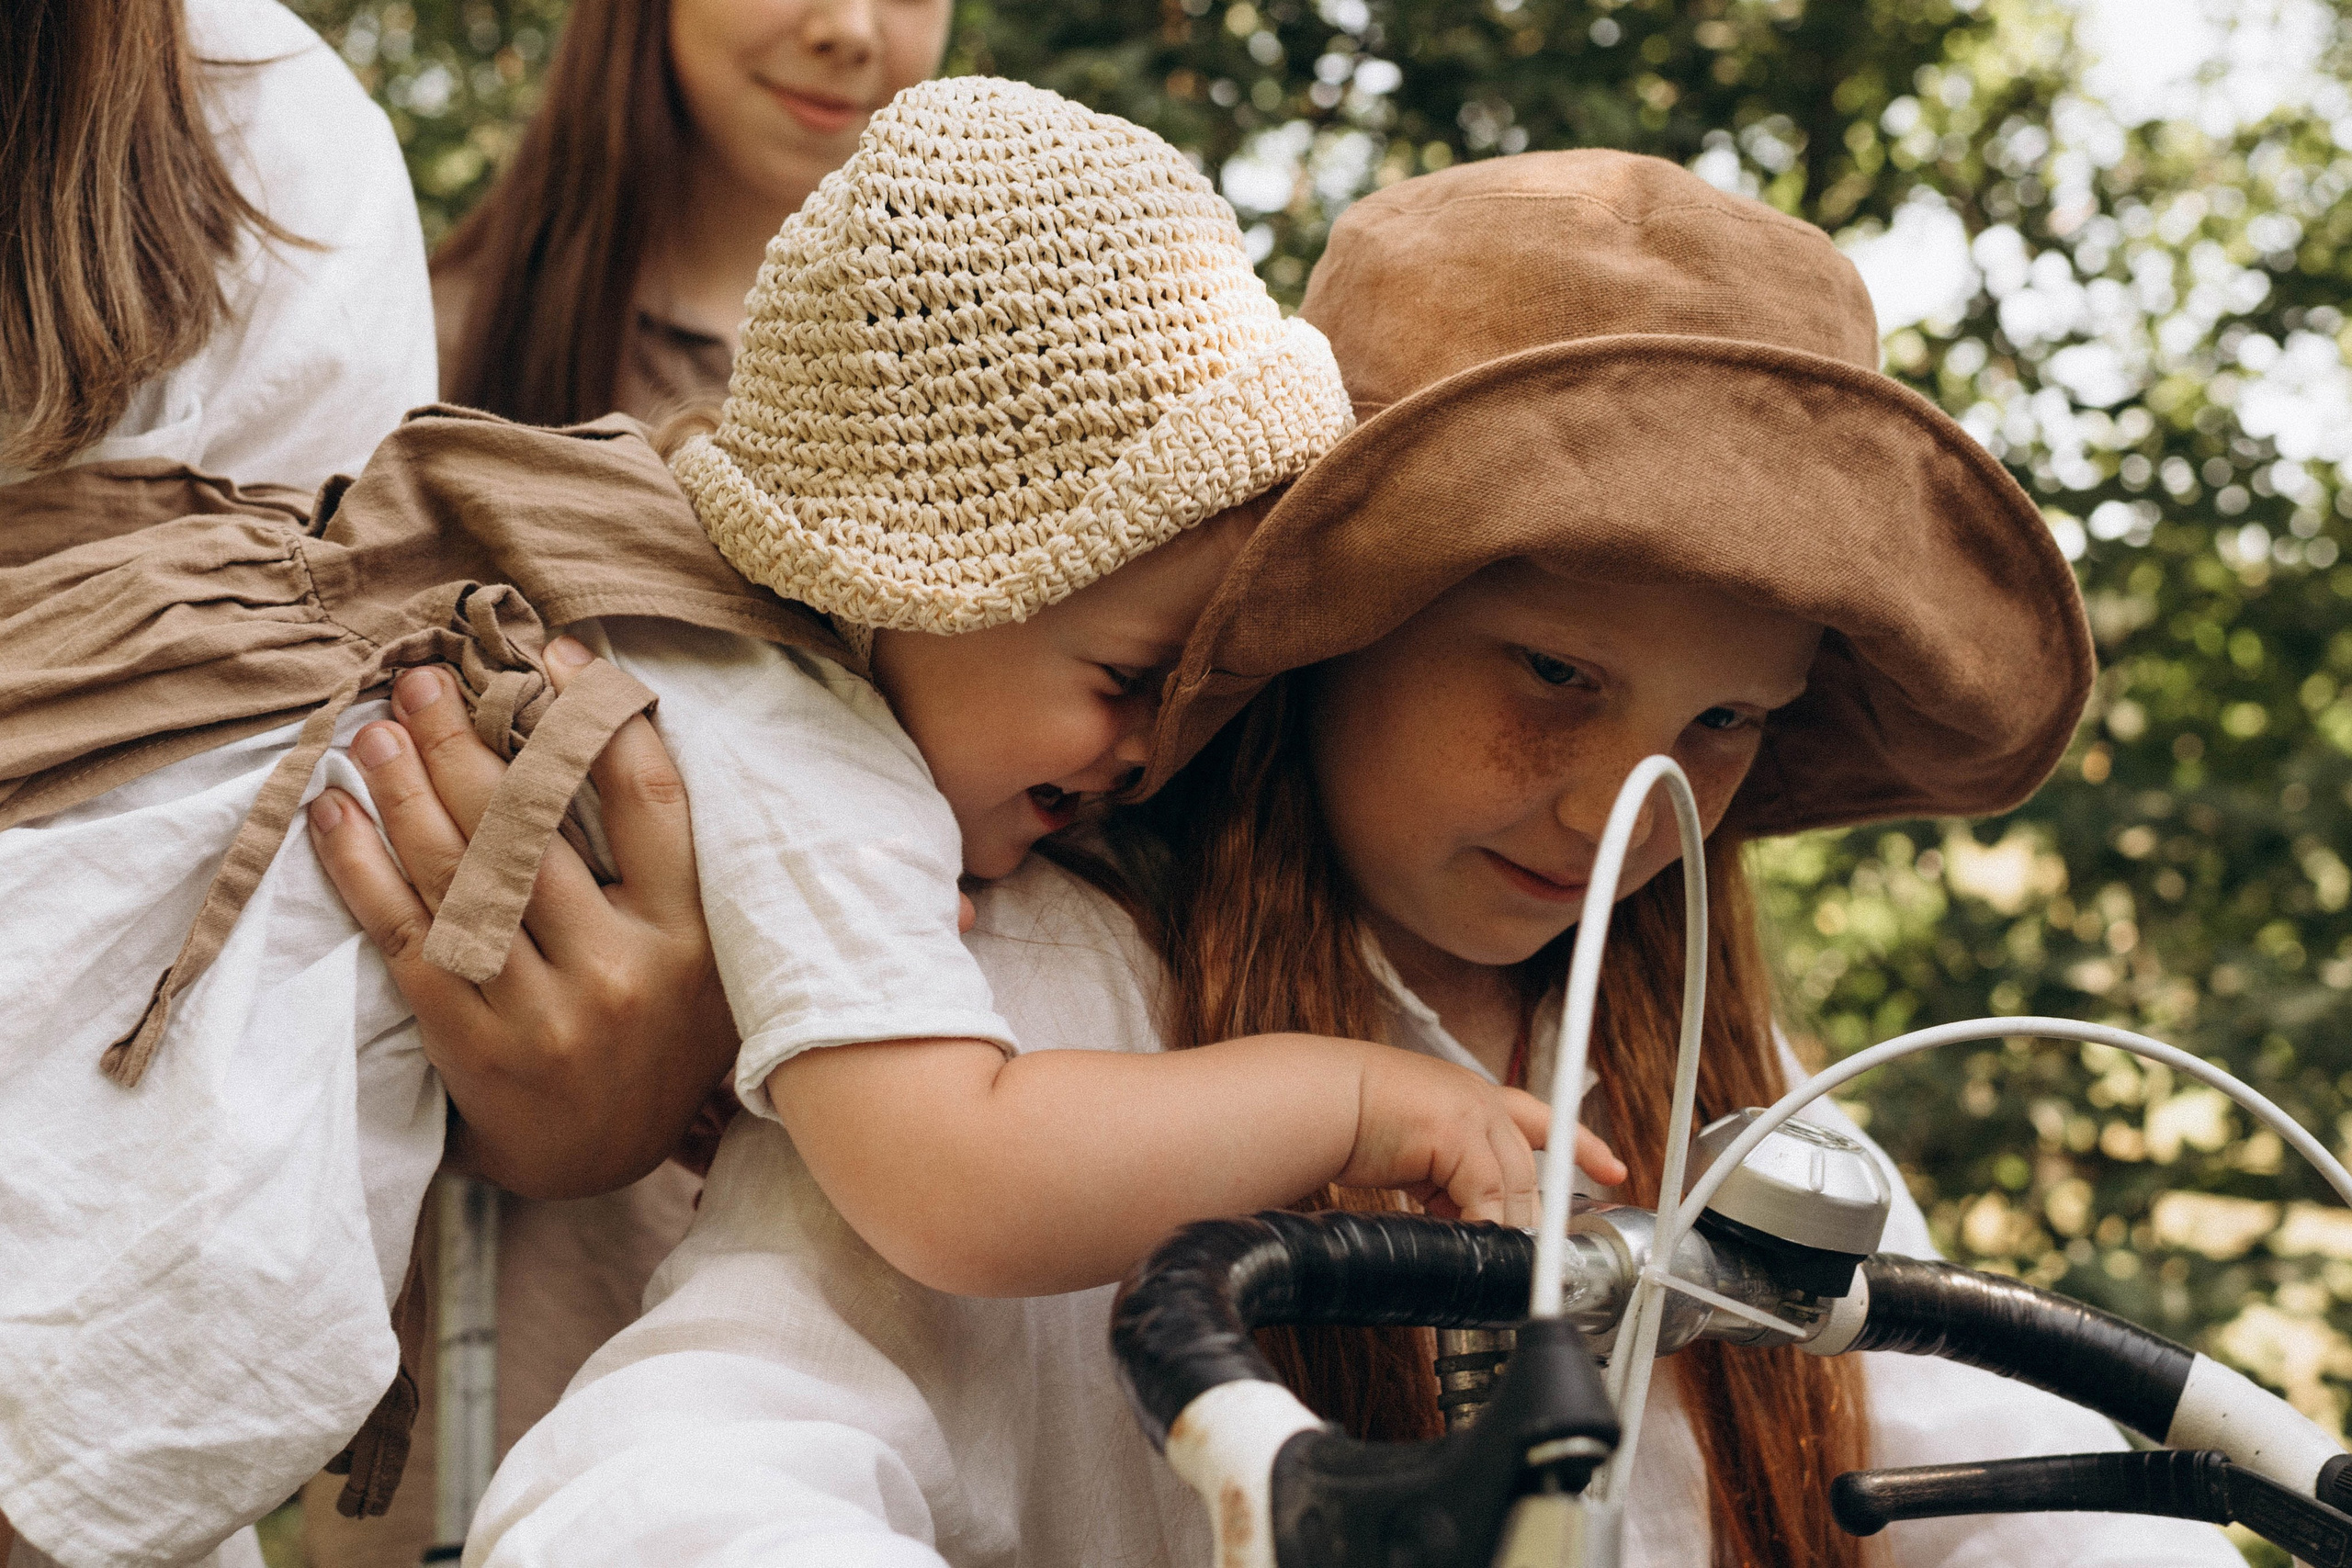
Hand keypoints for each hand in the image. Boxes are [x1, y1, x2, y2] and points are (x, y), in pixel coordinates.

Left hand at [307, 636, 736, 1197]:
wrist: (604, 1165)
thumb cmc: (653, 1035)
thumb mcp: (698, 954)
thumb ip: (665, 863)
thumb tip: (593, 723)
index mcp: (692, 933)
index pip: (647, 794)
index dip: (597, 712)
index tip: (550, 651)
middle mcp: (627, 969)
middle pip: (537, 826)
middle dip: (470, 741)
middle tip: (424, 681)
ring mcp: (550, 1014)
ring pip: (465, 876)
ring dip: (407, 790)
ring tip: (375, 731)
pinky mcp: (477, 1048)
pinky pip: (407, 939)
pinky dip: (362, 870)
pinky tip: (334, 817)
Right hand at [1340, 1050, 1625, 1228]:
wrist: (1318, 1100)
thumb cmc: (1349, 1122)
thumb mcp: (1417, 1156)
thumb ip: (1450, 1184)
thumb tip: (1470, 1227)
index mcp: (1472, 1096)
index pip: (1542, 1118)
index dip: (1582, 1145)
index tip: (1615, 1168)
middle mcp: (1480, 1099)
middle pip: (1526, 1172)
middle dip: (1523, 1218)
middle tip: (1516, 1257)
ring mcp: (1473, 1110)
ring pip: (1512, 1186)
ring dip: (1499, 1226)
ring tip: (1485, 1256)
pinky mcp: (1458, 1131)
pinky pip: (1487, 1195)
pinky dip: (1480, 1224)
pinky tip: (1466, 1240)